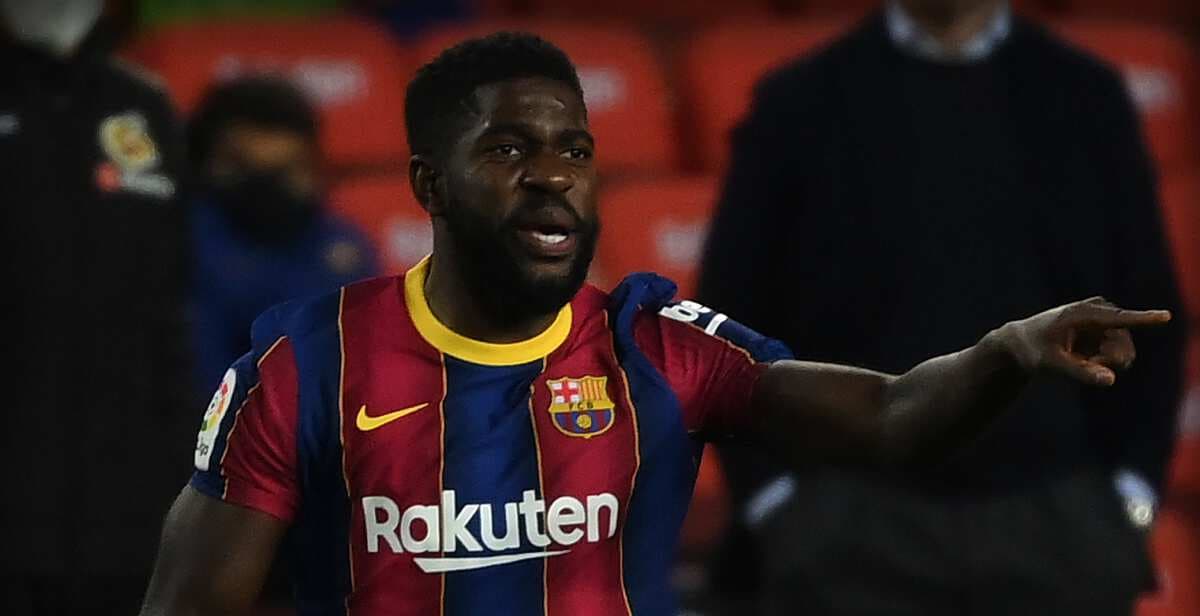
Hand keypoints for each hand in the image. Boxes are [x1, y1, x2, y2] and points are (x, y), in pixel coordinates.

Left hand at [996, 297, 1171, 386]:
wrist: (1022, 343)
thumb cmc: (1033, 350)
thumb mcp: (1051, 363)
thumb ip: (1080, 372)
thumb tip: (1111, 380)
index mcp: (1085, 314)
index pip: (1119, 318)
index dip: (1144, 319)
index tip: (1166, 316)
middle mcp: (1100, 312)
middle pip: (1123, 346)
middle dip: (1109, 362)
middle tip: (1087, 366)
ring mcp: (1104, 322)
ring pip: (1122, 353)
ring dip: (1105, 364)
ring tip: (1082, 363)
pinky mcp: (1105, 332)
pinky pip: (1116, 355)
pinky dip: (1102, 363)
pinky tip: (1083, 359)